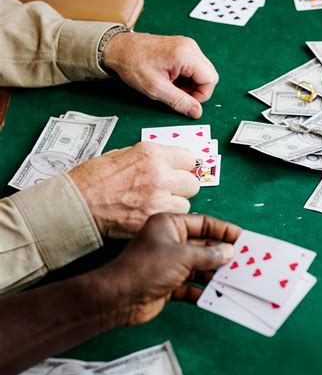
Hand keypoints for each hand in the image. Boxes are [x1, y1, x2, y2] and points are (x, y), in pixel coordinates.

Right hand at [68, 142, 198, 237]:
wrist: (76, 202)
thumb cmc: (93, 178)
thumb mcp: (122, 154)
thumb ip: (150, 158)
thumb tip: (169, 163)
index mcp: (152, 154)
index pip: (189, 159)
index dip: (182, 167)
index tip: (176, 173)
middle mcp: (159, 175)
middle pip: (192, 184)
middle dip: (181, 188)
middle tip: (167, 191)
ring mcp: (157, 199)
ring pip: (186, 205)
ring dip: (174, 206)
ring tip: (155, 205)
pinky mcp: (152, 220)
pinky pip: (172, 220)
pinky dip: (163, 220)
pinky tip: (148, 215)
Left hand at [98, 213, 241, 324]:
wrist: (119, 298)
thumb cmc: (146, 268)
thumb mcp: (183, 256)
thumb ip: (209, 254)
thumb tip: (229, 252)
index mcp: (170, 225)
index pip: (203, 223)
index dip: (224, 230)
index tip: (243, 238)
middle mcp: (170, 242)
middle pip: (204, 246)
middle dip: (222, 255)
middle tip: (245, 262)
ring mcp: (169, 264)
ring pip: (199, 268)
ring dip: (215, 275)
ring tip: (236, 280)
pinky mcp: (168, 284)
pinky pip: (191, 286)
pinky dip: (203, 291)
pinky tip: (217, 296)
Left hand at [102, 33, 218, 118]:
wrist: (119, 48)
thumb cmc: (133, 65)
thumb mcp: (156, 89)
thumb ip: (180, 101)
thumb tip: (197, 112)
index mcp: (186, 54)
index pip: (210, 79)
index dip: (201, 96)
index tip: (185, 101)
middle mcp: (190, 47)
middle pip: (209, 75)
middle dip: (196, 90)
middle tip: (176, 94)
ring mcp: (187, 45)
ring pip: (202, 72)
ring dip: (190, 84)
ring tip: (171, 86)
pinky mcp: (182, 47)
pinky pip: (194, 66)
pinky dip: (186, 77)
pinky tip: (171, 79)